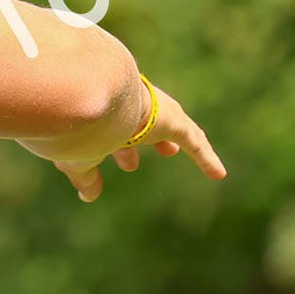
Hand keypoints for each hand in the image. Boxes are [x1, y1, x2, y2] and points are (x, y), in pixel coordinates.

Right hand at [27, 78, 227, 202]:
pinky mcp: (174, 121)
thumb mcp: (77, 158)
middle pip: (132, 125)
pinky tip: (217, 175)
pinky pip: (193, 140)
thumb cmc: (79, 130)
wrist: (94, 98)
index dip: (110, 146)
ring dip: (163, 141)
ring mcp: (152, 111)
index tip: (114, 161)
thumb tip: (88, 195)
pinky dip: (204, 157)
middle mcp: (126, 106)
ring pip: (162, 127)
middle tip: (130, 162)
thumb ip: (84, 176)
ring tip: (169, 152)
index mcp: (99, 113)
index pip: (107, 129)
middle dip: (132, 141)